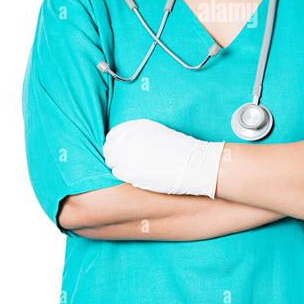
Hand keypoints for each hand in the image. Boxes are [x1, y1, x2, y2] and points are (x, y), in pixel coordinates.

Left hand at [103, 118, 225, 197]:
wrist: (195, 164)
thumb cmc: (180, 150)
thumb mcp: (157, 133)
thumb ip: (138, 136)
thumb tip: (122, 145)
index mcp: (136, 127)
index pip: (112, 136)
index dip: (115, 145)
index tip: (121, 152)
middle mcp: (129, 138)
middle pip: (108, 149)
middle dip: (114, 156)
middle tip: (125, 163)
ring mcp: (128, 155)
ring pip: (111, 162)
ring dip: (119, 166)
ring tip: (134, 170)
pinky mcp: (130, 171)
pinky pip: (118, 174)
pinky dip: (125, 176)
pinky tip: (138, 176)